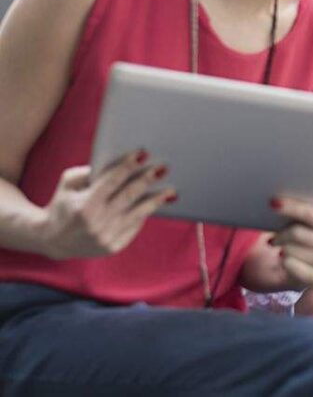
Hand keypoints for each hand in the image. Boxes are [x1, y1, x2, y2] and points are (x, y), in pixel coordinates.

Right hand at [41, 149, 173, 259]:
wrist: (53, 240)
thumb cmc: (63, 204)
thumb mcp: (68, 184)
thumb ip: (89, 172)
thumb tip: (120, 163)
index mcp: (84, 206)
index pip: (111, 182)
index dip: (128, 167)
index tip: (143, 153)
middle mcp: (96, 223)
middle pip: (129, 196)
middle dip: (147, 180)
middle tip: (164, 168)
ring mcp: (106, 237)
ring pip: (138, 213)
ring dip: (157, 200)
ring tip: (171, 190)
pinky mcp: (114, 247)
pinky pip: (135, 227)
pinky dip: (144, 214)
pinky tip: (155, 203)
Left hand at [267, 191, 312, 287]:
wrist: (296, 268)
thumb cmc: (301, 239)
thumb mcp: (307, 221)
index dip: (292, 207)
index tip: (274, 203)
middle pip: (298, 232)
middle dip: (282, 232)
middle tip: (272, 235)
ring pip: (291, 249)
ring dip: (280, 246)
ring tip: (279, 246)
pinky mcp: (312, 279)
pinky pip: (289, 265)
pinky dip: (282, 260)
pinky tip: (283, 259)